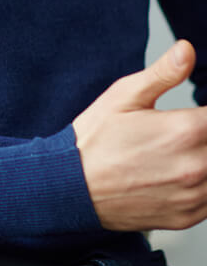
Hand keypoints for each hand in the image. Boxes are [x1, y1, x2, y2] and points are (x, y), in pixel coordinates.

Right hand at [73, 40, 206, 231]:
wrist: (71, 187)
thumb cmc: (94, 140)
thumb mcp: (122, 97)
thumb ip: (163, 73)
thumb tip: (187, 49)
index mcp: (184, 131)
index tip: (197, 113)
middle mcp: (196, 166)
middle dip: (203, 132)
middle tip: (183, 131)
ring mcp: (194, 195)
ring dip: (205, 156)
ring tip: (179, 147)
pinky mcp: (189, 216)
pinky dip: (203, 182)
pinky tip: (182, 172)